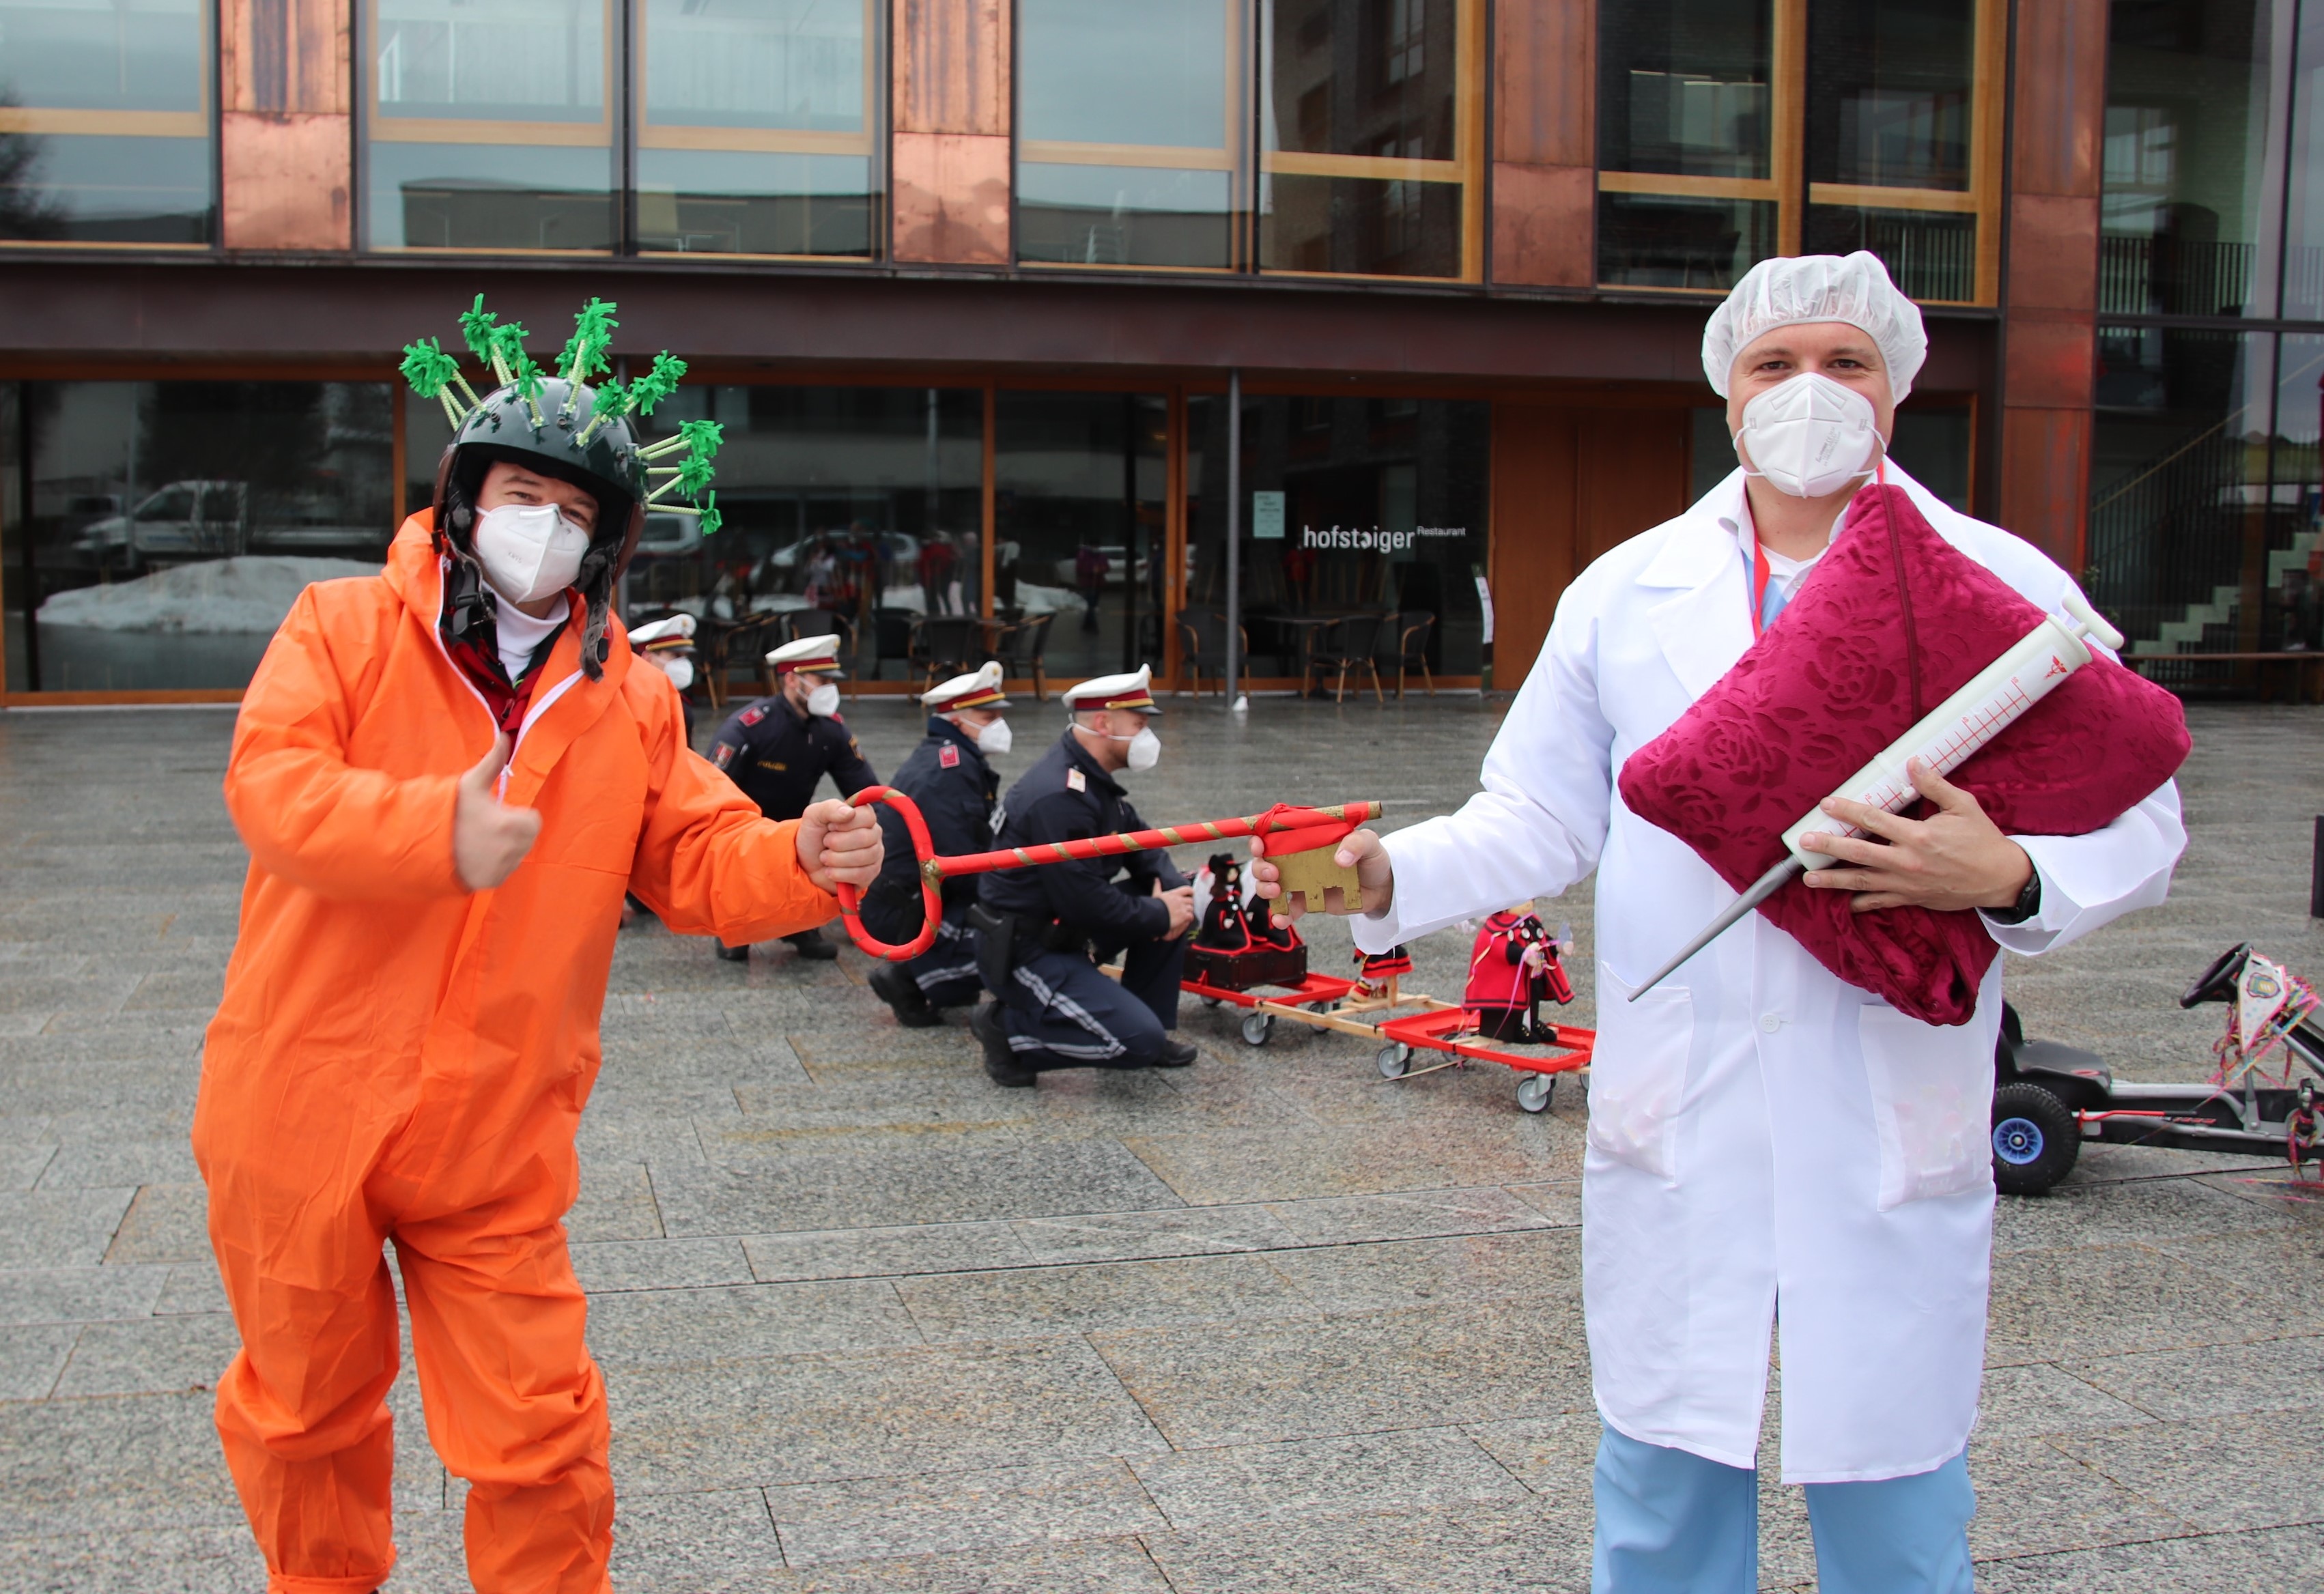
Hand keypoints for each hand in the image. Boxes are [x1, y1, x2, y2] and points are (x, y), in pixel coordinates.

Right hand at [453, 734, 540, 890]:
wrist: (420, 843)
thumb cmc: (448, 810)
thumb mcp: (471, 784)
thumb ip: (493, 762)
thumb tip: (505, 736)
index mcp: (513, 825)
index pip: (533, 820)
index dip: (517, 814)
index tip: (497, 812)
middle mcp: (512, 851)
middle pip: (526, 838)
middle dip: (513, 830)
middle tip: (487, 825)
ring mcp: (502, 869)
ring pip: (516, 855)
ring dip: (505, 847)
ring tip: (478, 839)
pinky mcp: (491, 882)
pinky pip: (504, 870)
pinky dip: (495, 863)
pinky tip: (474, 854)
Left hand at [797, 799, 882, 893]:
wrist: (807, 863)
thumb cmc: (813, 836)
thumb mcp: (814, 816)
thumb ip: (830, 808)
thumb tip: (850, 812)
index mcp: (863, 816)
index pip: (867, 817)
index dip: (846, 824)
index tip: (830, 827)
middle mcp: (873, 833)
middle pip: (865, 838)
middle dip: (837, 843)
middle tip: (826, 843)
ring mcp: (875, 854)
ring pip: (863, 857)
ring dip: (836, 859)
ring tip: (825, 857)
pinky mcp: (870, 874)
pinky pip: (861, 875)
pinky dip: (839, 874)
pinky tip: (830, 871)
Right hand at [1155, 882, 1194, 938]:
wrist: (1156, 915)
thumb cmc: (1155, 905)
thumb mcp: (1156, 894)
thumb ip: (1157, 886)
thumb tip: (1156, 879)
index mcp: (1175, 894)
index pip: (1187, 889)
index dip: (1190, 891)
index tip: (1191, 894)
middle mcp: (1180, 900)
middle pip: (1191, 900)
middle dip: (1189, 904)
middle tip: (1186, 907)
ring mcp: (1183, 908)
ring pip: (1191, 909)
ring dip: (1189, 911)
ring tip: (1185, 914)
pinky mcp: (1184, 916)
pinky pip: (1191, 916)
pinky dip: (1189, 918)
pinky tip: (1185, 920)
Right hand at [1247, 827, 1394, 925]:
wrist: (1381, 888)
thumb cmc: (1373, 858)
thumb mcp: (1369, 843)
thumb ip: (1356, 843)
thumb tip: (1339, 860)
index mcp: (1307, 837)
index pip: (1276, 833)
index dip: (1261, 838)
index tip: (1260, 845)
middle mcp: (1298, 857)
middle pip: (1265, 860)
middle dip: (1260, 866)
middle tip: (1273, 873)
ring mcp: (1300, 880)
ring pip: (1269, 884)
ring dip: (1264, 888)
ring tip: (1277, 892)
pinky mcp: (1306, 901)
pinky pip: (1287, 909)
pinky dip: (1281, 915)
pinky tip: (1281, 920)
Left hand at [1800, 759, 2033, 913]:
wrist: (2001, 878)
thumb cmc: (1983, 840)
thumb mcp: (1963, 806)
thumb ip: (1935, 785)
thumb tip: (1913, 763)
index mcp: (1918, 836)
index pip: (1874, 819)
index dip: (1848, 810)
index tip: (1826, 805)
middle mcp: (1908, 861)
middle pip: (1859, 853)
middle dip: (1830, 847)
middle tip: (1804, 843)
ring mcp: (1907, 883)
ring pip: (1863, 882)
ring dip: (1833, 881)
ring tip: (1809, 878)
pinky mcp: (1912, 898)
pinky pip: (1880, 902)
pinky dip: (1860, 904)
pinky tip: (1843, 903)